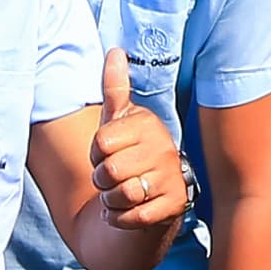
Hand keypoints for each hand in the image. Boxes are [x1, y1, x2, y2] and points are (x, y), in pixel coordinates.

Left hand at [90, 50, 187, 229]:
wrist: (150, 198)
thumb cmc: (128, 155)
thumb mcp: (118, 121)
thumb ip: (115, 88)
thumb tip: (115, 51)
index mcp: (147, 124)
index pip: (100, 144)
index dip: (95, 155)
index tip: (107, 154)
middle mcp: (164, 148)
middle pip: (109, 172)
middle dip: (101, 181)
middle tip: (113, 178)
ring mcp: (172, 178)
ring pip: (121, 195)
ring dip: (111, 201)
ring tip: (120, 194)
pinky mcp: (175, 205)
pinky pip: (133, 217)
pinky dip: (121, 218)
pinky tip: (129, 210)